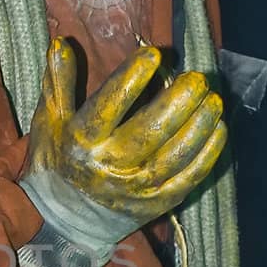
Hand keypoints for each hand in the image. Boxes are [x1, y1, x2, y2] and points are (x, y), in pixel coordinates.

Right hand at [25, 38, 226, 220]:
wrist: (65, 221)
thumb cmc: (59, 161)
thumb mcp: (49, 122)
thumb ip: (58, 83)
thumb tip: (60, 44)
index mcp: (81, 141)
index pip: (107, 107)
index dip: (130, 80)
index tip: (153, 55)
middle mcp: (108, 166)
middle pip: (149, 131)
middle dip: (178, 102)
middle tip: (196, 78)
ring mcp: (135, 188)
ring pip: (174, 155)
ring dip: (200, 125)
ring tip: (214, 99)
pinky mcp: (156, 204)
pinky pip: (188, 178)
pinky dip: (207, 154)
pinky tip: (218, 129)